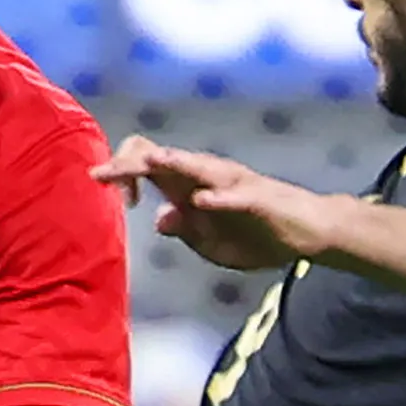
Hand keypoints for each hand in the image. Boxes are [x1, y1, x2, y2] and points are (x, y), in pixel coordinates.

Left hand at [93, 136, 340, 273]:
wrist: (307, 232)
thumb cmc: (259, 236)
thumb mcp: (213, 244)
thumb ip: (186, 231)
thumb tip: (159, 220)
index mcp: (191, 187)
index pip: (147, 167)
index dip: (121, 174)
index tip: (104, 191)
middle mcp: (206, 177)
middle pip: (161, 160)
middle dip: (127, 165)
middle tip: (98, 176)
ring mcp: (232, 184)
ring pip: (195, 167)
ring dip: (170, 165)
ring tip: (145, 163)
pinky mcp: (258, 198)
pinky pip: (235, 196)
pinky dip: (218, 199)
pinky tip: (201, 201)